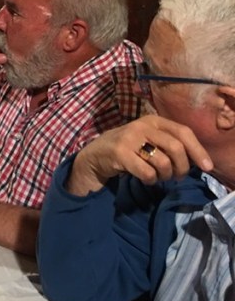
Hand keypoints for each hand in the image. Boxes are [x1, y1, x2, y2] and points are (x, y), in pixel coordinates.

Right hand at [67, 116, 213, 196]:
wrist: (94, 156)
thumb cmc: (127, 149)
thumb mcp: (149, 139)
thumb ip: (170, 143)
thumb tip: (199, 159)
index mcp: (152, 120)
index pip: (183, 131)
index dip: (198, 150)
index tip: (207, 167)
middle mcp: (141, 125)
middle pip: (176, 148)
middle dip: (182, 167)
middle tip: (177, 177)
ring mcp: (129, 138)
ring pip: (163, 162)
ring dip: (165, 176)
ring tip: (158, 177)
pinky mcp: (119, 153)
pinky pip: (147, 173)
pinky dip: (150, 180)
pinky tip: (144, 178)